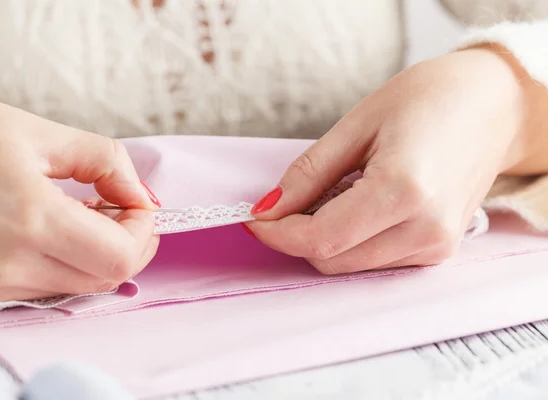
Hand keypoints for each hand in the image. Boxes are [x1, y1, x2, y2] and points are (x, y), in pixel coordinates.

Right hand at [0, 91, 159, 300]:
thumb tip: (141, 196)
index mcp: (29, 219)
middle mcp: (8, 264)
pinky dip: (69, 264)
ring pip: (79, 287)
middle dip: (129, 244)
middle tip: (124, 208)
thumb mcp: (42, 133)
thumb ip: (107, 163)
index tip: (139, 203)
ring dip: (100, 255)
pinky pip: (48, 288)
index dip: (143, 230)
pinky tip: (61, 231)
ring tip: (88, 213)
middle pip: (105, 279)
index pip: (118, 256)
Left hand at [247, 45, 543, 273]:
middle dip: (296, 237)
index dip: (279, 233)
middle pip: (333, 259)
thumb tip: (269, 208)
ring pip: (352, 266)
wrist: (493, 106)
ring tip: (331, 194)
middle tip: (285, 202)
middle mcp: (425, 229)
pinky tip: (355, 206)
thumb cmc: (429, 99)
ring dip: (324, 239)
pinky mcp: (439, 251)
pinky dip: (351, 241)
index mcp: (404, 190)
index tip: (255, 218)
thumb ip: (309, 173)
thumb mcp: (358, 125)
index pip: (322, 238)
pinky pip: (376, 262)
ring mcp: (436, 246)